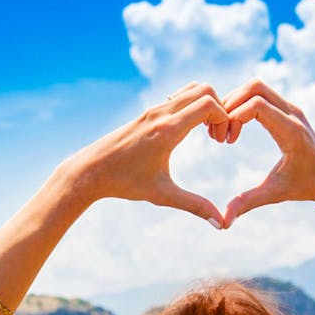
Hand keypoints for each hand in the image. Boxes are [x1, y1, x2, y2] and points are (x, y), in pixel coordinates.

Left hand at [58, 82, 229, 227]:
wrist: (90, 170)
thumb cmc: (124, 183)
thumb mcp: (162, 195)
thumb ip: (195, 206)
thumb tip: (221, 224)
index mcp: (167, 130)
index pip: (208, 104)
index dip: (224, 118)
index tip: (222, 140)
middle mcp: (161, 114)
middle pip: (203, 89)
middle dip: (220, 107)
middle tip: (218, 135)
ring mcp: (152, 110)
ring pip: (190, 89)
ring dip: (206, 104)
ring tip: (207, 132)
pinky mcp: (147, 113)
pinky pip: (178, 97)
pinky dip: (192, 106)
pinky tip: (189, 132)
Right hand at [218, 80, 314, 225]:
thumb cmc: (304, 186)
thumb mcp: (274, 194)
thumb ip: (248, 203)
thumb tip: (223, 223)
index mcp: (290, 131)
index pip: (256, 105)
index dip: (234, 117)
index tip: (226, 141)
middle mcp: (292, 113)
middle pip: (254, 87)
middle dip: (230, 103)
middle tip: (220, 131)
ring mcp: (291, 107)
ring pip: (256, 86)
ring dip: (235, 102)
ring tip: (226, 130)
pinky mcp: (287, 108)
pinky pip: (260, 94)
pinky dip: (243, 103)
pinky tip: (235, 128)